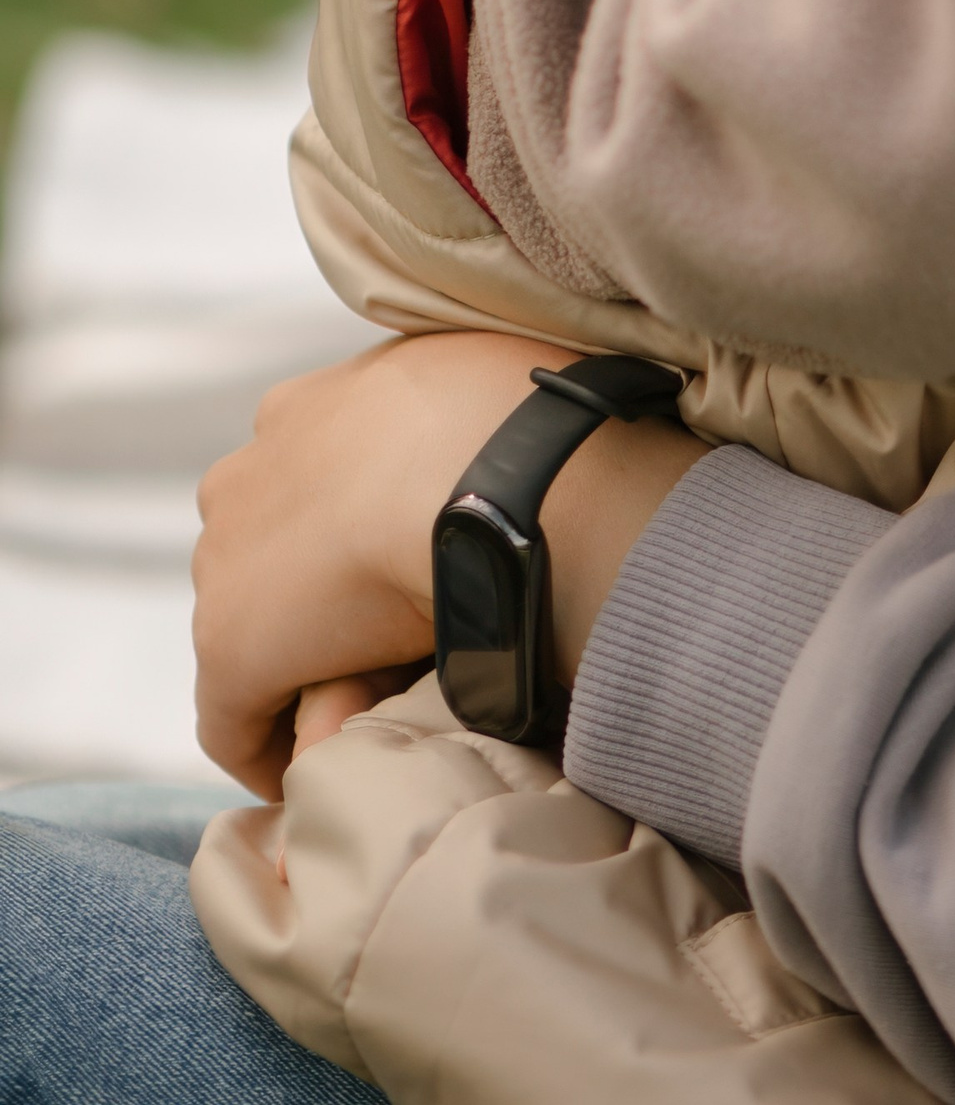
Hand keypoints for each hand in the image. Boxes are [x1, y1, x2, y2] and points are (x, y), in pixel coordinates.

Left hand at [194, 328, 705, 796]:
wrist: (494, 475)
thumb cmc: (521, 422)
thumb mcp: (478, 392)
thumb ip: (454, 421)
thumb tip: (477, 462)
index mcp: (308, 405)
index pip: (306, 477)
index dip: (345, 525)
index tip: (388, 561)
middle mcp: (250, 469)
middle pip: (265, 550)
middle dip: (311, 590)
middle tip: (383, 634)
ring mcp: (227, 558)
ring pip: (256, 628)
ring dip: (305, 659)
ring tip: (372, 698)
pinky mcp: (230, 647)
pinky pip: (236, 720)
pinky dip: (272, 747)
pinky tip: (322, 768)